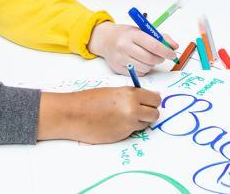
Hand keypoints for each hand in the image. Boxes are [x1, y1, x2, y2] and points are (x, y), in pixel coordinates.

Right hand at [38, 87, 160, 142]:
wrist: (73, 114)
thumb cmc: (90, 100)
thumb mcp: (114, 91)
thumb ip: (133, 95)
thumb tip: (151, 98)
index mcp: (131, 94)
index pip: (156, 99)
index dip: (152, 101)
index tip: (149, 102)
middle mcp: (133, 109)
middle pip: (155, 114)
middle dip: (149, 112)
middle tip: (139, 111)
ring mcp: (128, 124)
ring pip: (145, 124)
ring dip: (139, 121)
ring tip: (124, 117)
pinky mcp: (122, 136)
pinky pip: (133, 132)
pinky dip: (129, 128)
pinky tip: (116, 123)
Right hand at [88, 22, 177, 74]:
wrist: (105, 39)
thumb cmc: (126, 34)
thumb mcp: (142, 30)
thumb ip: (160, 37)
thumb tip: (174, 46)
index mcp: (132, 34)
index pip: (153, 45)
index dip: (166, 51)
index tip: (172, 54)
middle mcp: (124, 46)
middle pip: (150, 58)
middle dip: (160, 59)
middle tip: (161, 56)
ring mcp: (120, 58)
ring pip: (145, 68)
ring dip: (151, 64)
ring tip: (148, 57)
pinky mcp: (118, 68)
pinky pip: (138, 73)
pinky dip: (143, 69)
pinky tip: (140, 62)